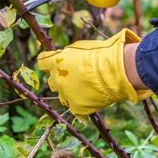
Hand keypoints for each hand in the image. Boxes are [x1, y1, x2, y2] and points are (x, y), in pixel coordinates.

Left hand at [37, 29, 151, 115]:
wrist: (114, 70)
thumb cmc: (101, 53)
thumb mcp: (80, 47)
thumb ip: (68, 54)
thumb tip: (66, 56)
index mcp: (55, 62)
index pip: (42, 62)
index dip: (47, 63)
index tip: (52, 63)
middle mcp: (57, 79)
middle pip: (52, 81)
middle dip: (60, 79)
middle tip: (73, 77)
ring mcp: (66, 94)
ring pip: (63, 96)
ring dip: (70, 92)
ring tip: (85, 89)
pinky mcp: (77, 107)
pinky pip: (75, 110)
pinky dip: (80, 107)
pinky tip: (88, 104)